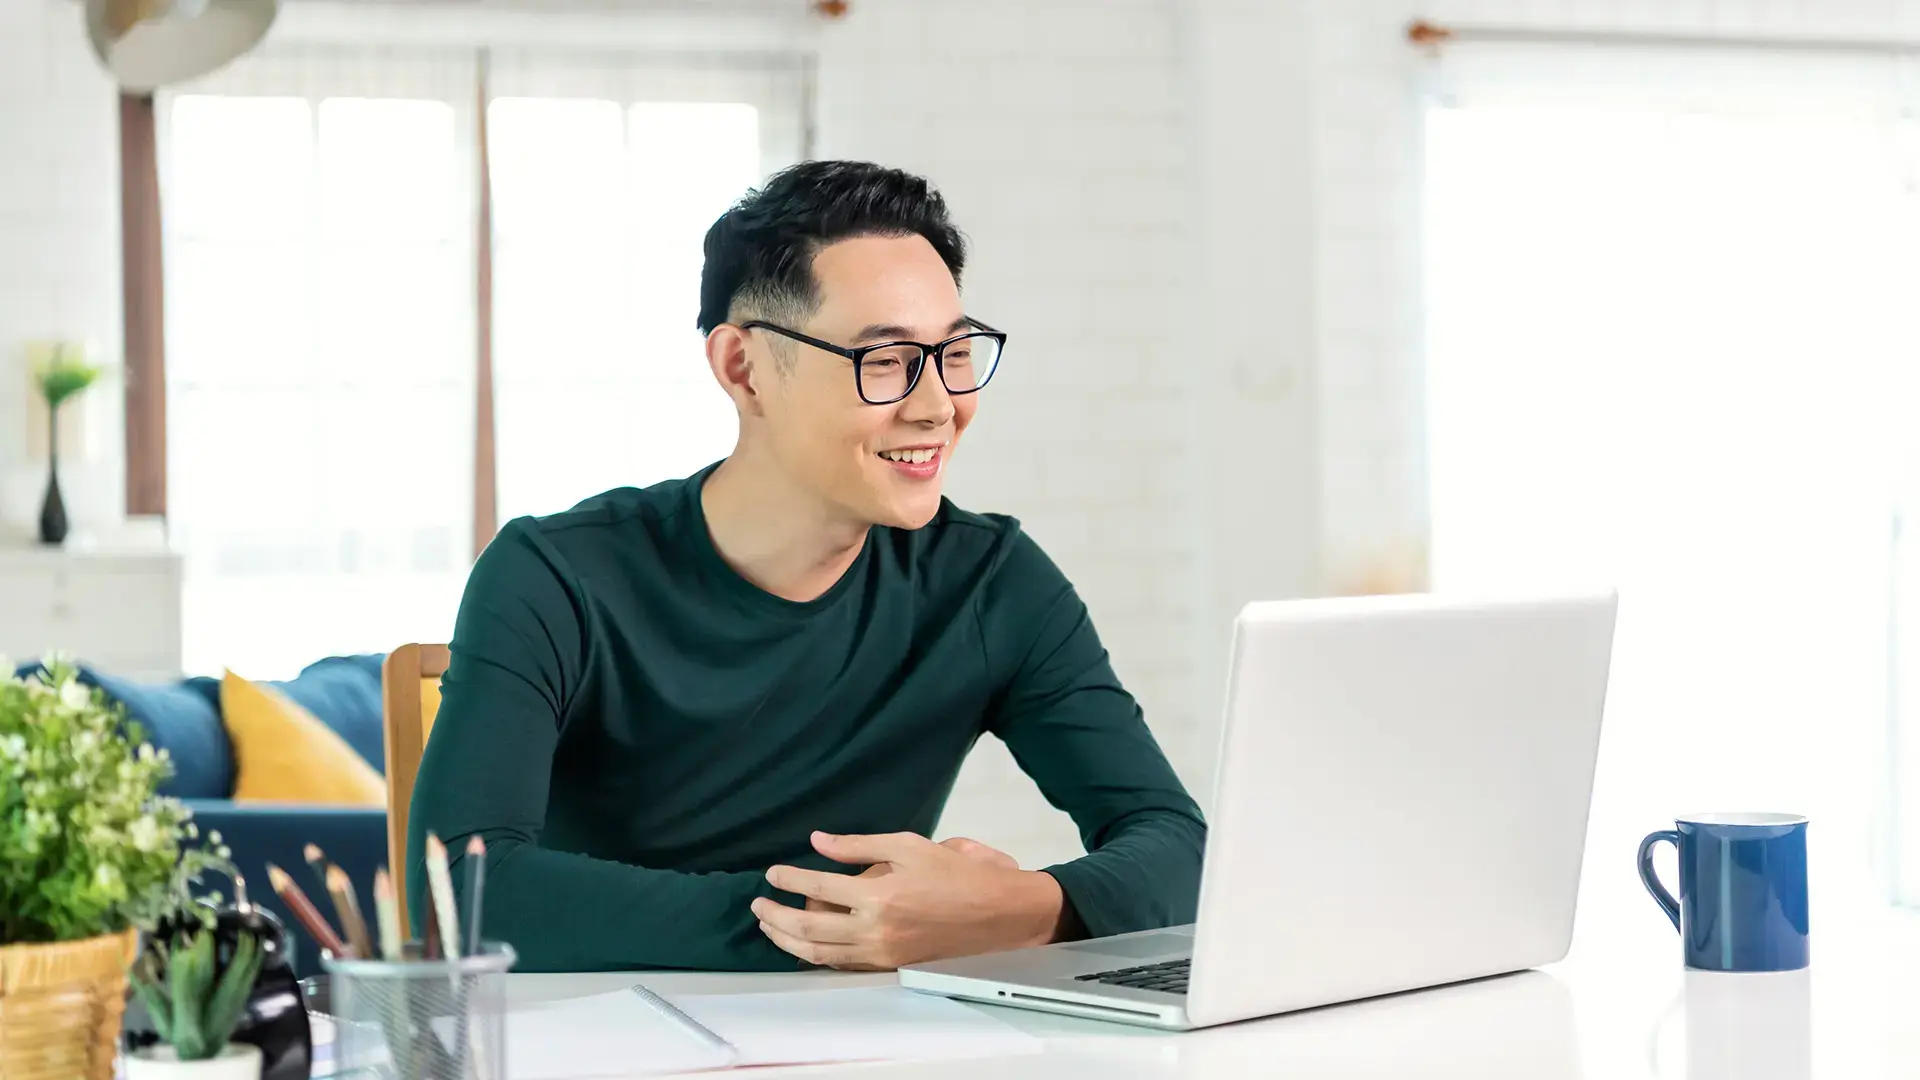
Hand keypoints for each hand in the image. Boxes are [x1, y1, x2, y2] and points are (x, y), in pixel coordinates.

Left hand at [753, 831, 1061, 970]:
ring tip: (769, 926)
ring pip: (818, 953)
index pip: (817, 887)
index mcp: (878, 895)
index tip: (772, 873)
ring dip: (787, 940)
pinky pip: (840, 965)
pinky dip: (814, 956)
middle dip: (775, 916)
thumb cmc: (956, 874)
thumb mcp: (908, 845)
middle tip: (758, 905)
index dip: (789, 879)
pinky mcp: (888, 965)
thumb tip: (817, 841)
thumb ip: (858, 846)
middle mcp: (873, 929)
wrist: (996, 914)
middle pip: (807, 927)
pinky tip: (802, 946)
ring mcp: (880, 952)